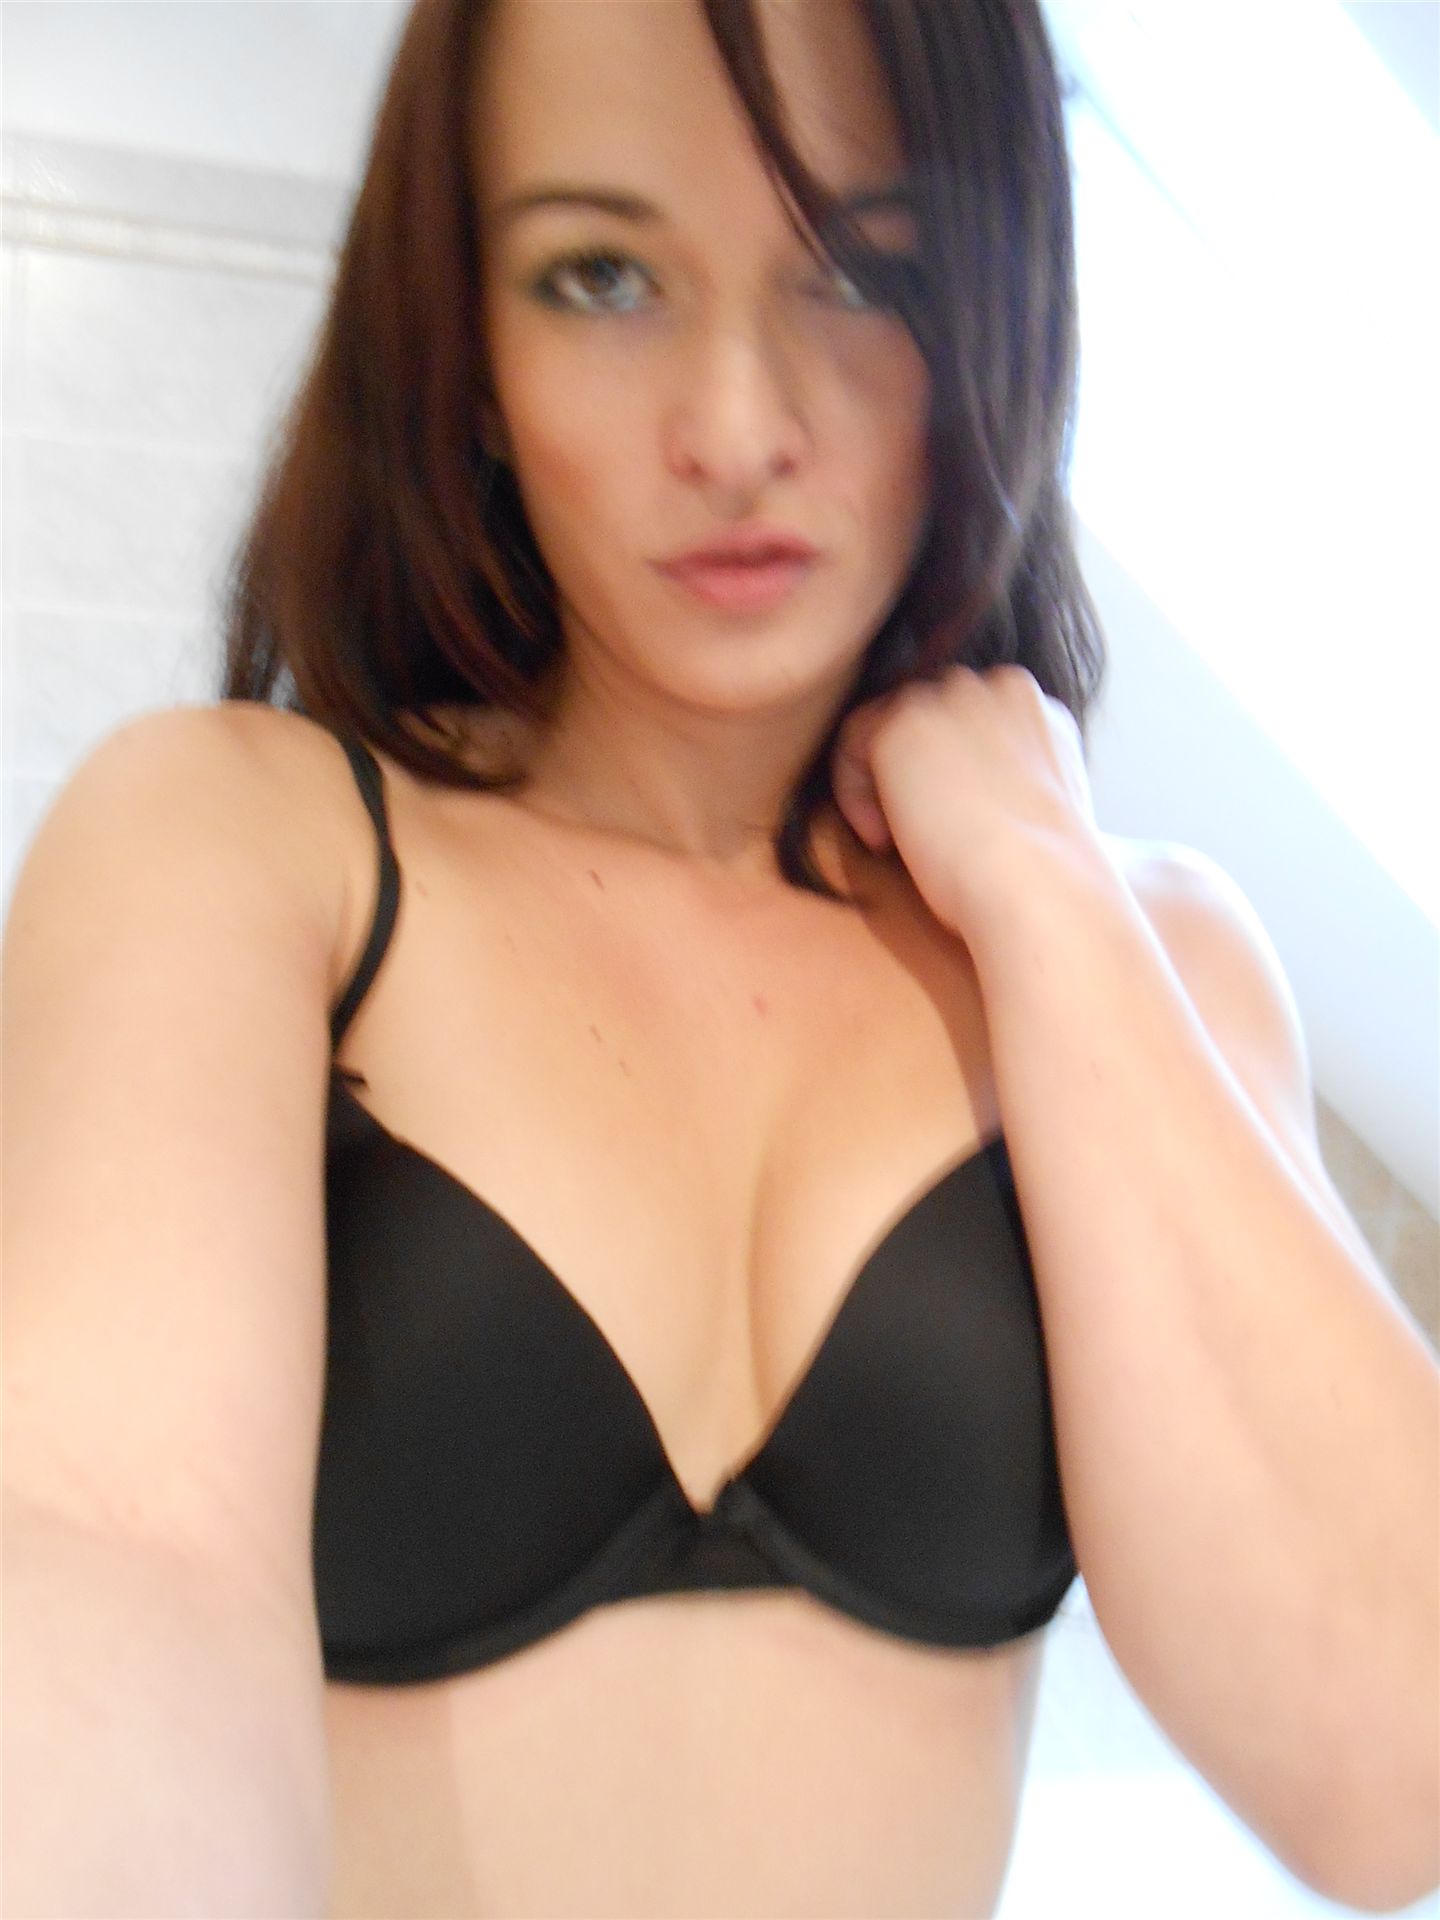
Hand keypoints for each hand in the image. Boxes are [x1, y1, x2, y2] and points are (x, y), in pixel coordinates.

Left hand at [830, 664, 1105, 938]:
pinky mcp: (903, 724)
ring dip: (885, 782)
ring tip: (899, 840)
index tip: (952, 824)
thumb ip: (1006, 775)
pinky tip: (883, 841)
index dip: (950, 771)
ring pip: (887, 725)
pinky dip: (856, 794)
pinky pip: (853, 743)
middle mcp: (995, 687)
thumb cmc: (1042, 871)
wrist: (1039, 882)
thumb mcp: (1039, 804)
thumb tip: (963, 790)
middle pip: (928, 713)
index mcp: (1034, 708)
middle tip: (919, 833)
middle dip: (916, 769)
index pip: (967, 720)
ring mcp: (949, 698)